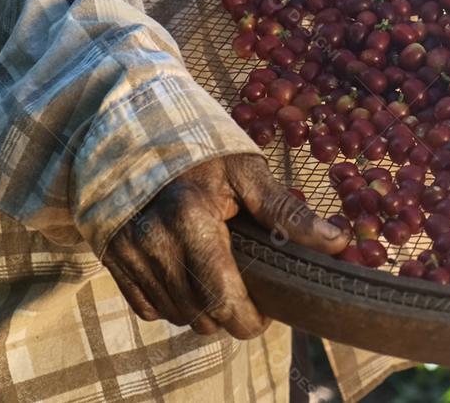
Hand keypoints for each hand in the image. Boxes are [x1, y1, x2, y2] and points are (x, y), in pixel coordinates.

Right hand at [101, 154, 349, 337]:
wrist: (133, 129)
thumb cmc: (200, 148)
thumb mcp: (247, 171)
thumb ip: (287, 212)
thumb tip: (337, 243)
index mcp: (192, 219)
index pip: (223, 300)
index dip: (251, 320)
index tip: (269, 310)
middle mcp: (155, 242)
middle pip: (201, 316)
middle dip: (232, 316)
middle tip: (251, 293)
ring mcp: (128, 253)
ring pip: (176, 316)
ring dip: (203, 311)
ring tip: (222, 280)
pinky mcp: (113, 259)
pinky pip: (148, 308)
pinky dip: (173, 304)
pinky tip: (190, 277)